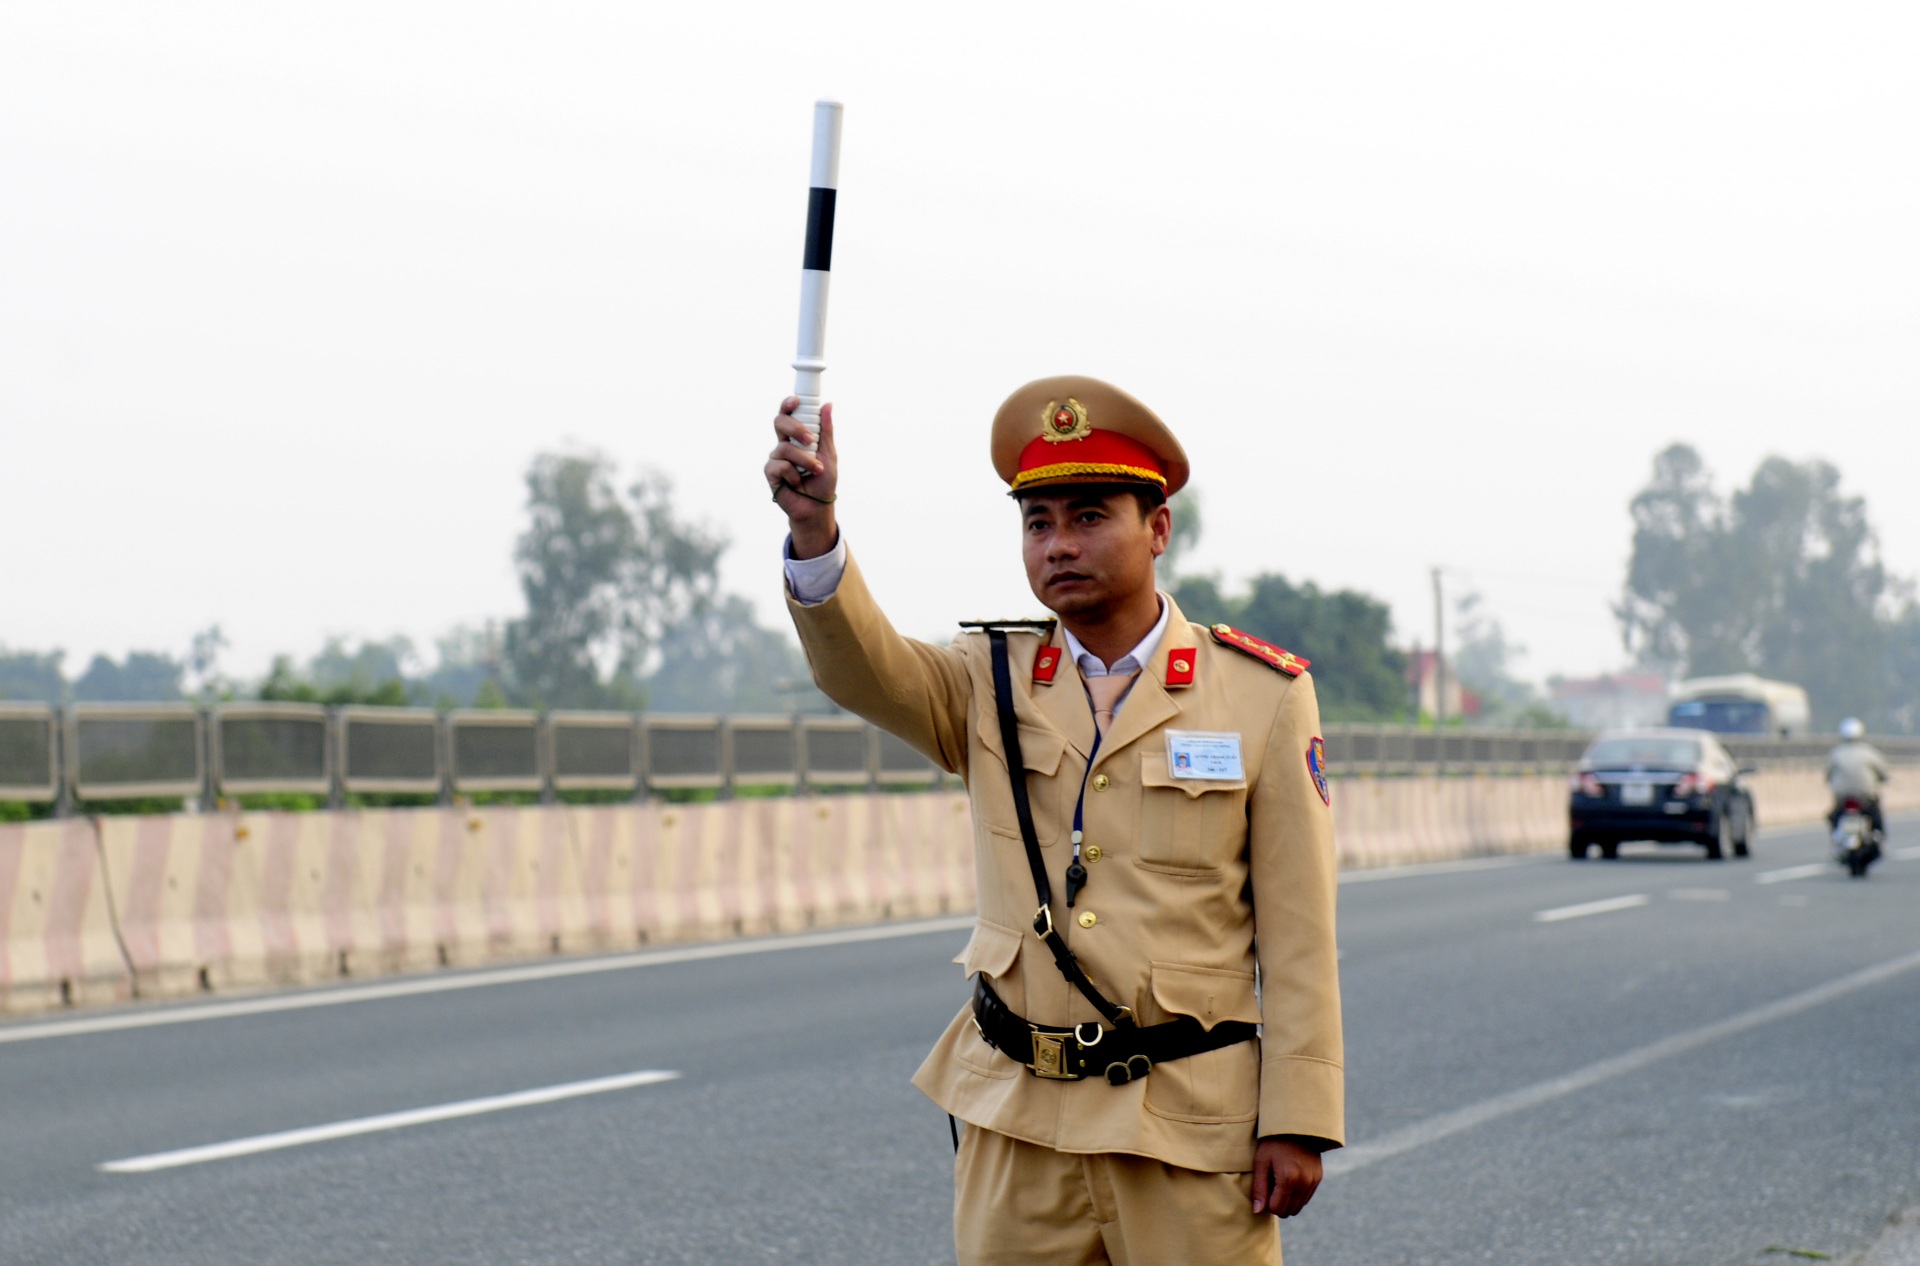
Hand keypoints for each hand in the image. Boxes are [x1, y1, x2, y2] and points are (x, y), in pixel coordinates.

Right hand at [765, 397, 838, 558]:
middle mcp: (784, 444)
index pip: (788, 414)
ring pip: (785, 448)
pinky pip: (780, 466)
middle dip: (795, 428)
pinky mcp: (770, 472)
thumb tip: (827, 404)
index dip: (788, 404)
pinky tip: (798, 482)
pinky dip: (794, 474)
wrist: (816, 506)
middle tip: (809, 440)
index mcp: (796, 437)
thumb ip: (826, 431)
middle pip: (779, 423)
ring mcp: (776, 458)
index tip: (796, 400)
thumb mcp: (829, 454)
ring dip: (804, 460)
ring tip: (816, 470)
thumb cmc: (822, 481)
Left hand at [1250, 1136, 1323, 1217]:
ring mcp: (1313, 1181)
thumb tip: (1257, 1212)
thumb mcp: (1261, 1162)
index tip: (1264, 1188)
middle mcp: (1304, 1182)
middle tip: (1271, 1185)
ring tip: (1280, 1181)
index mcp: (1288, 1179)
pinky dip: (1296, 1194)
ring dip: (1287, 1200)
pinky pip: (1306, 1198)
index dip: (1267, 1203)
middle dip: (1277, 1203)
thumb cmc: (1273, 1142)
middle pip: (1288, 1211)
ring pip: (1298, 1207)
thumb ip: (1259, 1188)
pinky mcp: (1318, 1178)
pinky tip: (1290, 1178)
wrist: (1295, 1125)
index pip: (1277, 1209)